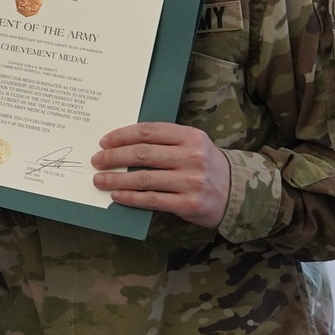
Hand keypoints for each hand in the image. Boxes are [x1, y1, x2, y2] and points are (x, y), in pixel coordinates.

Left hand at [91, 122, 231, 227]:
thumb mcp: (192, 143)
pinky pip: (152, 200)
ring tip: (100, 180)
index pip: (148, 131)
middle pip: (142, 154)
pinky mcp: (189, 203)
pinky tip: (117, 196)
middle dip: (114, 157)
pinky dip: (131, 198)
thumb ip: (165, 140)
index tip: (104, 142)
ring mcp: (191, 181)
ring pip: (144, 178)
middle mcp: (191, 156)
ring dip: (116, 180)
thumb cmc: (206, 164)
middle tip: (97, 161)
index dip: (122, 136)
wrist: (238, 192)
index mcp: (190, 136)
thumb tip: (123, 143)